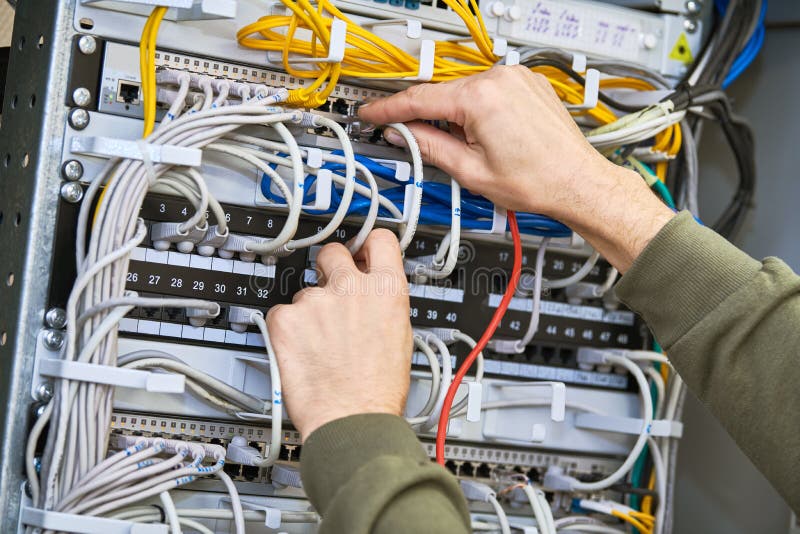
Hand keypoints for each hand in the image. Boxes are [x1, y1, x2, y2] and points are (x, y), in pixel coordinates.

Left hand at [266, 229, 412, 438]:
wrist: (352, 420)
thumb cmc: (378, 391)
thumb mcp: (400, 336)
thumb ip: (383, 303)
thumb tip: (372, 294)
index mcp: (387, 290)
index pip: (379, 240)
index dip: (367, 245)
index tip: (360, 252)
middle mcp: (351, 287)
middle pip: (333, 252)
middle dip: (330, 267)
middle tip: (331, 292)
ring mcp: (315, 301)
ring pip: (305, 292)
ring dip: (309, 312)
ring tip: (319, 345)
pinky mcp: (285, 319)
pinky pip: (282, 314)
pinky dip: (287, 330)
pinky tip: (301, 351)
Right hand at [359, 66, 674, 271]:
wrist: (578, 182)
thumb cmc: (537, 181)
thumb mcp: (470, 171)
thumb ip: (428, 146)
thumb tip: (402, 134)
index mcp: (481, 97)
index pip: (419, 99)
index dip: (389, 109)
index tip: (371, 113)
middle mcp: (499, 78)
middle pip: (442, 94)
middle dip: (425, 117)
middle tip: (411, 142)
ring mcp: (516, 77)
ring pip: (464, 92)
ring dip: (454, 115)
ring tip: (466, 149)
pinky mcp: (528, 83)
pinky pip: (488, 90)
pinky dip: (477, 109)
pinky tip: (485, 135)